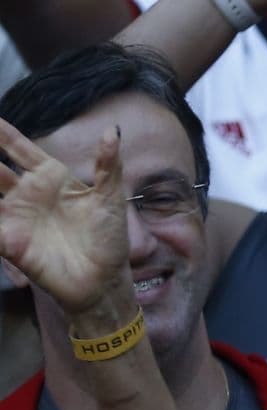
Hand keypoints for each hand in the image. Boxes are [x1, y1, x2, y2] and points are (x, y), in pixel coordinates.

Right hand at [0, 118, 128, 317]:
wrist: (103, 279)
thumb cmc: (108, 238)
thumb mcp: (111, 197)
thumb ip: (108, 164)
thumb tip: (113, 130)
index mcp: (52, 179)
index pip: (23, 151)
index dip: (6, 135)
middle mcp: (29, 195)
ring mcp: (16, 217)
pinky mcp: (10, 242)